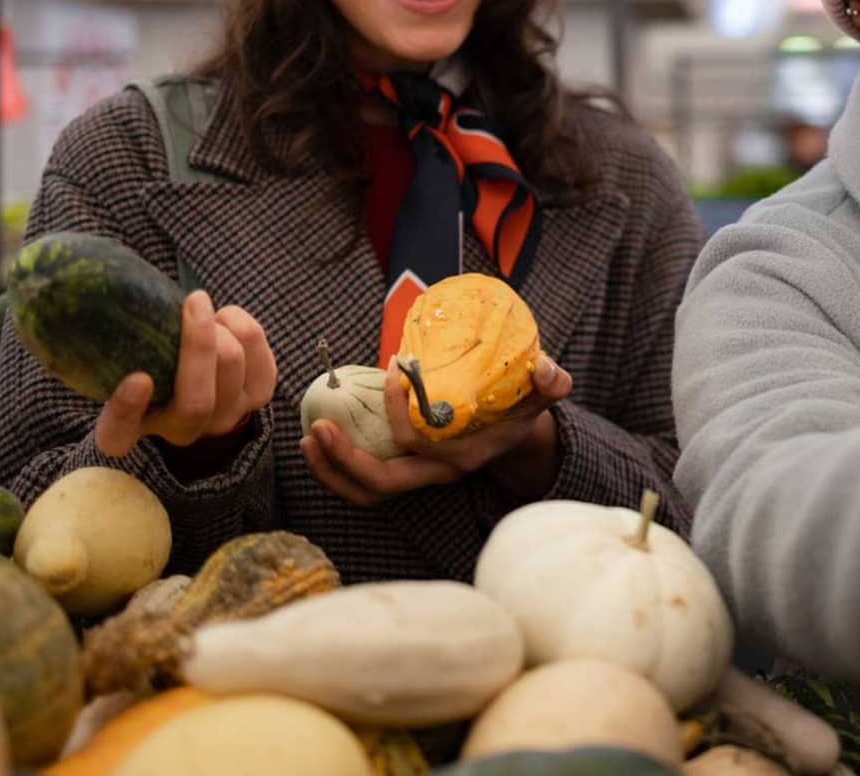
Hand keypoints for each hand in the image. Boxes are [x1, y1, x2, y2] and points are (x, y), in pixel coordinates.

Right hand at [94, 291, 277, 457]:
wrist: (196, 383)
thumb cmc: (146, 365)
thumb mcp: (117, 365)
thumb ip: (109, 347)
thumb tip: (106, 306)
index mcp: (130, 430)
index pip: (118, 435)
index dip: (127, 410)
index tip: (138, 378)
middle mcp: (181, 433)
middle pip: (196, 402)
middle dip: (198, 343)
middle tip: (193, 300)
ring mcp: (225, 417)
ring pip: (232, 367)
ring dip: (221, 328)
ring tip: (204, 312)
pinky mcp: (259, 393)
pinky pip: (259, 355)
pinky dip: (242, 325)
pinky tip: (225, 319)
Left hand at [299, 355, 571, 506]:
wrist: (516, 432)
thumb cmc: (521, 406)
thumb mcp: (543, 392)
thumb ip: (551, 381)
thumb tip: (547, 370)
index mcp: (461, 456)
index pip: (419, 443)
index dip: (399, 411)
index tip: (396, 369)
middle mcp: (435, 473)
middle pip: (381, 484)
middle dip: (343, 461)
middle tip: (317, 427)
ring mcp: (417, 475)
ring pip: (365, 490)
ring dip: (330, 470)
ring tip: (307, 438)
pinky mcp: (403, 468)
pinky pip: (362, 480)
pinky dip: (335, 464)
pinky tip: (318, 436)